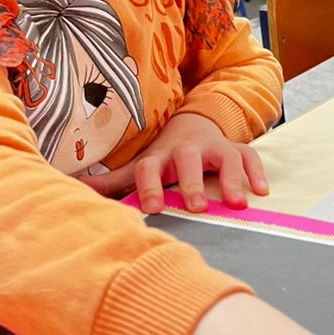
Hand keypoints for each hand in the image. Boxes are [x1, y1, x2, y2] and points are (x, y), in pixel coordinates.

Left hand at [95, 113, 267, 213]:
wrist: (194, 126)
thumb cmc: (164, 158)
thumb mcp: (141, 167)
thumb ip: (113, 182)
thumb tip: (73, 188)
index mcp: (159, 158)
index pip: (149, 168)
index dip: (148, 186)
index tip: (151, 208)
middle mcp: (187, 150)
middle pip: (188, 161)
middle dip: (192, 182)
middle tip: (197, 207)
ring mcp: (214, 148)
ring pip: (224, 158)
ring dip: (230, 179)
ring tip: (236, 203)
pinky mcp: (237, 149)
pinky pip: (249, 156)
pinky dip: (256, 172)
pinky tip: (261, 191)